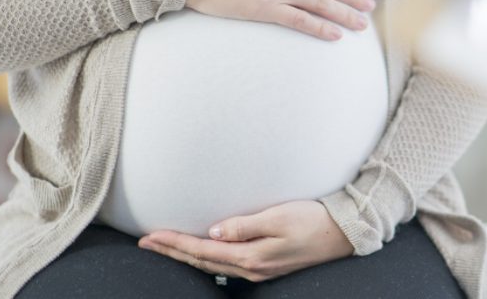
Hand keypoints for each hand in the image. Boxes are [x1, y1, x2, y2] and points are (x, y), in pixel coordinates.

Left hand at [137, 200, 353, 281]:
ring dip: (184, 256)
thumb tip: (212, 233)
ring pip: (211, 266)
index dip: (174, 243)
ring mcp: (258, 269)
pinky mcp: (264, 265)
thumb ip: (244, 226)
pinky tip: (198, 254)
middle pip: (201, 261)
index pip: (202, 251)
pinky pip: (224, 265)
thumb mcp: (278, 218)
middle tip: (145, 243)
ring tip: (164, 247)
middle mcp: (251, 267)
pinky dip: (204, 259)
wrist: (342, 233)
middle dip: (171, 251)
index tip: (150, 236)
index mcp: (252, 256)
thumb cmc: (312, 220)